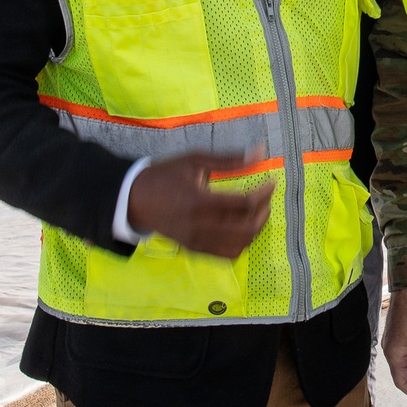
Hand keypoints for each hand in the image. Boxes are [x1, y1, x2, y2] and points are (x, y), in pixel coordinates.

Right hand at [127, 150, 273, 258]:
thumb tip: (262, 151)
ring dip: (256, 228)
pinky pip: (227, 255)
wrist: (135, 199)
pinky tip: (245, 224)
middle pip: (246, 228)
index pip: (243, 204)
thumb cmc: (166, 174)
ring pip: (240, 245)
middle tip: (267, 194)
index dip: (264, 193)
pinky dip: (243, 242)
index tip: (272, 180)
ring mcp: (196, 242)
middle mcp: (199, 227)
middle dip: (264, 211)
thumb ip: (230, 159)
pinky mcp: (194, 250)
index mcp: (199, 202)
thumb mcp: (196, 159)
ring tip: (259, 209)